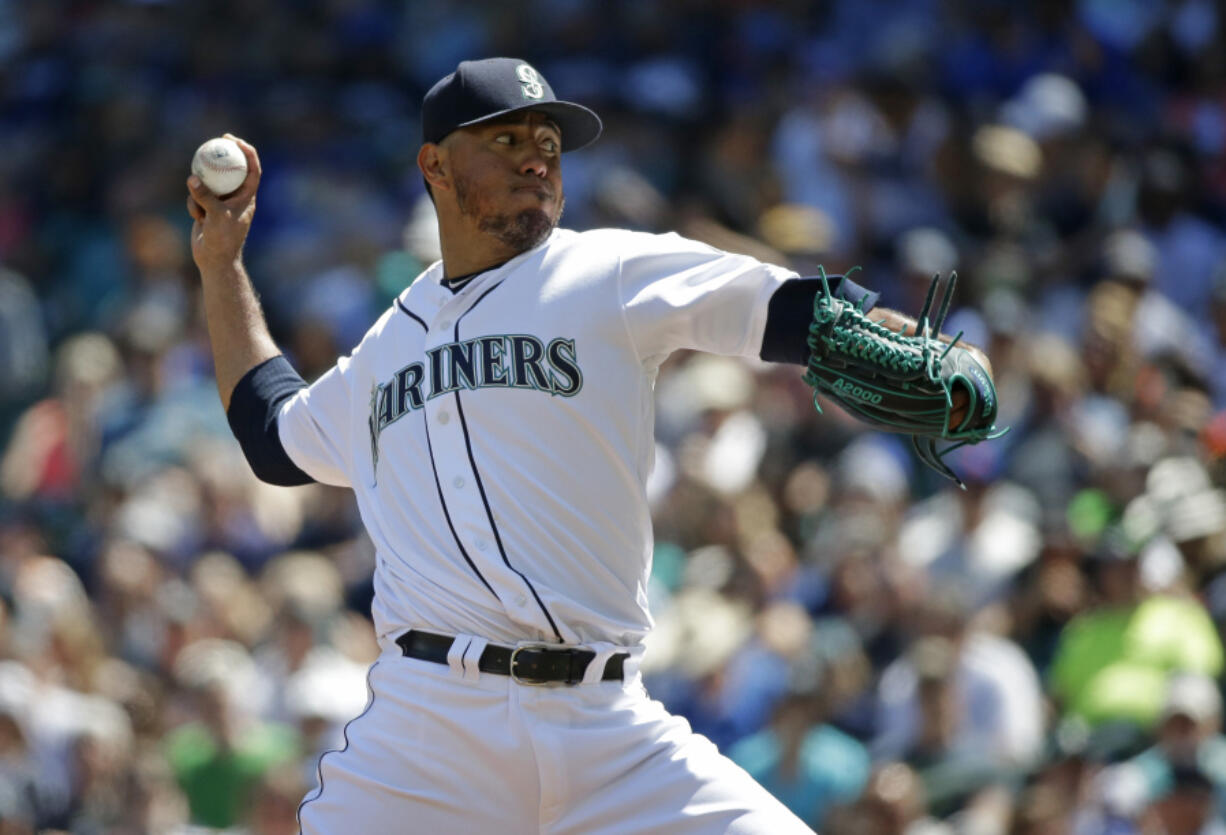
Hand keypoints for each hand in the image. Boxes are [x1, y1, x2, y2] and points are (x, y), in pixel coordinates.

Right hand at [186, 133, 261, 274]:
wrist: (214, 260)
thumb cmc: (223, 239)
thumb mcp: (216, 215)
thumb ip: (205, 196)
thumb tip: (193, 177)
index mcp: (247, 197)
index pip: (252, 170)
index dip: (247, 152)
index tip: (235, 140)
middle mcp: (235, 198)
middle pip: (231, 170)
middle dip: (224, 155)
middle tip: (215, 141)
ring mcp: (220, 202)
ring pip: (208, 183)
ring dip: (201, 191)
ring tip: (201, 206)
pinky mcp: (207, 209)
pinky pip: (196, 197)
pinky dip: (194, 205)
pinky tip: (198, 219)